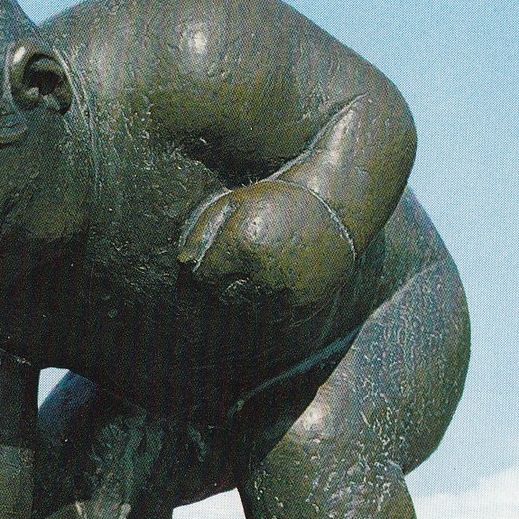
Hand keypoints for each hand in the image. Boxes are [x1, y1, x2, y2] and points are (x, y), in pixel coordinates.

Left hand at [178, 181, 355, 310]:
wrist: (335, 202)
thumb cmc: (279, 199)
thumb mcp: (234, 201)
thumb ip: (203, 231)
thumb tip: (184, 264)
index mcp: (242, 246)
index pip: (206, 277)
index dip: (209, 268)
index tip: (220, 259)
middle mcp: (263, 273)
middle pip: (226, 297)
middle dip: (228, 284)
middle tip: (245, 264)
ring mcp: (287, 292)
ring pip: (251, 311)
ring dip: (250, 297)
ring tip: (263, 272)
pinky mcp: (307, 304)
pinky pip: (277, 319)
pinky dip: (273, 307)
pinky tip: (280, 282)